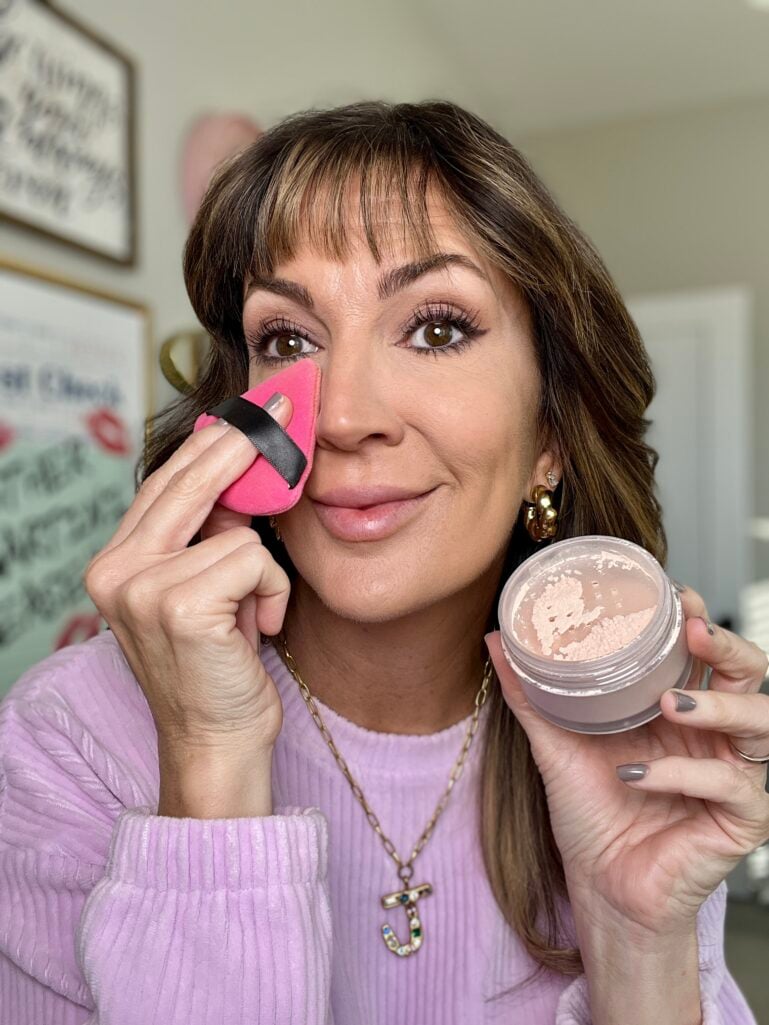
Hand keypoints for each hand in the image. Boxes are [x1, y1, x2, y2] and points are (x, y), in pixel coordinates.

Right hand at [84, 398, 292, 754]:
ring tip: (255, 613)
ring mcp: (141, 588)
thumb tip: (243, 471)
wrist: (218, 745)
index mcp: (115, 564)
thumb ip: (208, 536)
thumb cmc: (219, 668)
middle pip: (189, 480)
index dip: (213, 445)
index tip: (252, 412)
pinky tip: (261, 630)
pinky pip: (254, 560)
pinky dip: (273, 594)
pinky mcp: (178, 606)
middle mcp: (115, 570)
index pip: (167, 483)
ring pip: (235, 528)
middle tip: (286, 409)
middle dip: (245, 443)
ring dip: (263, 571)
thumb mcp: (206, 591)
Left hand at [485, 583, 768, 934]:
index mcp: (681, 709)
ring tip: (672, 701)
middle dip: (728, 644)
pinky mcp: (741, 819)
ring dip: (719, 704)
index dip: (697, 617)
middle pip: (752, 674)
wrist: (600, 888)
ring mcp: (735, 775)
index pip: (708, 650)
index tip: (671, 593)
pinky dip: (681, 775)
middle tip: (690, 630)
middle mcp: (715, 735)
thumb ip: (532, 694)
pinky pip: (730, 785)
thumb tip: (497, 639)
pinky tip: (636, 775)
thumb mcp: (555, 745)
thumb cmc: (591, 815)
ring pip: (761, 722)